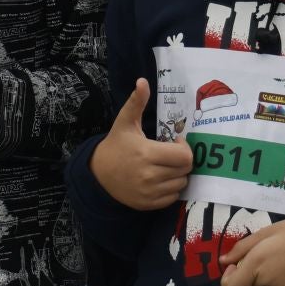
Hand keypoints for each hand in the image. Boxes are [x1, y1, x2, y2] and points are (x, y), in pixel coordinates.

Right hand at [88, 79, 194, 210]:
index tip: (175, 141)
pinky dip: (171, 188)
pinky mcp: (148, 204)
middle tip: (171, 153)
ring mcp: (149, 192)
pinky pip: (173, 197)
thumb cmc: (116, 145)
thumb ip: (136, 102)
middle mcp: (149, 176)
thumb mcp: (125, 122)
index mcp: (146, 154)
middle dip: (182, 160)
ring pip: (181, 184)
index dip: (184, 148)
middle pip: (186, 170)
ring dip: (178, 174)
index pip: (184, 156)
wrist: (98, 174)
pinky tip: (160, 178)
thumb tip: (142, 81)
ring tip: (165, 165)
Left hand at [219, 217, 284, 285]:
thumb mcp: (266, 232)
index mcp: (256, 265)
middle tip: (267, 258)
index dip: (229, 278)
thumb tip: (224, 262)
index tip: (238, 265)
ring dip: (264, 282)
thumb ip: (242, 248)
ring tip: (283, 263)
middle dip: (249, 275)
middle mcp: (266, 284)